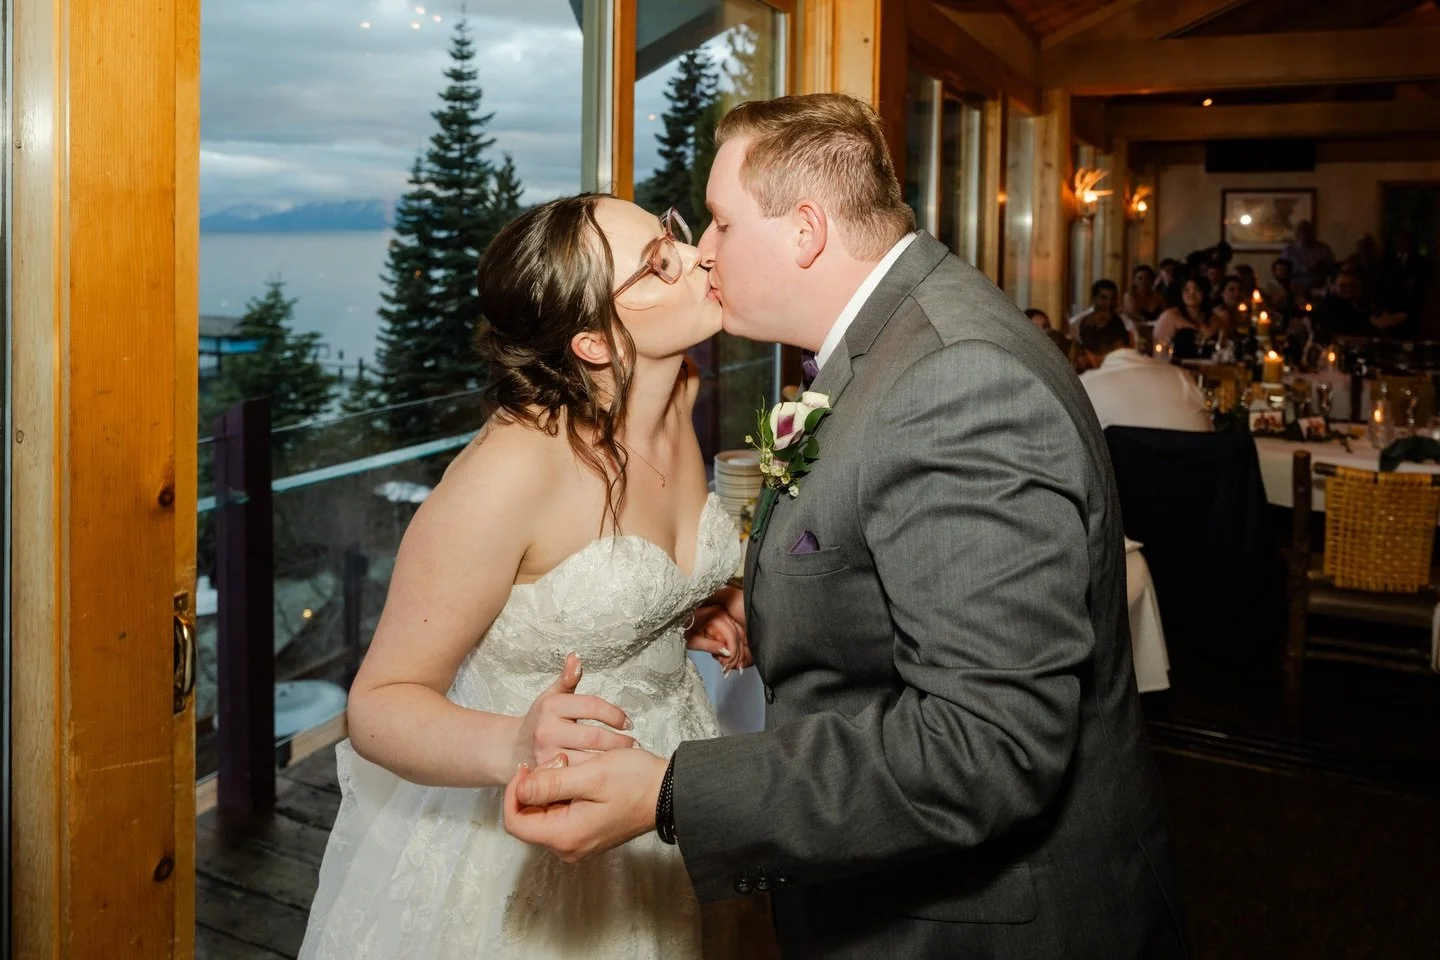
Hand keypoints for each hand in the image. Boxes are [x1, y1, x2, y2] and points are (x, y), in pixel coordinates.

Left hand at [504, 747, 669, 861]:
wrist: (669, 793)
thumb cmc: (635, 782)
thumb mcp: (590, 775)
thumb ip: (550, 784)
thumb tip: (520, 789)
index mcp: (565, 836)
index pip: (514, 822)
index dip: (514, 792)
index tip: (528, 767)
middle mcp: (568, 846)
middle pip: (529, 817)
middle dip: (537, 786)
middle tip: (562, 762)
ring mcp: (578, 842)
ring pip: (544, 814)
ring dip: (552, 787)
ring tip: (576, 767)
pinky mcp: (587, 833)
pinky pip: (561, 814)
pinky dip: (564, 793)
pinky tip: (581, 776)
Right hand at [513, 652, 633, 769]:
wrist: (512, 749)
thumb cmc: (539, 721)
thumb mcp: (551, 696)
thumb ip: (567, 678)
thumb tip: (575, 657)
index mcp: (551, 706)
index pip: (592, 706)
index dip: (614, 714)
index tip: (627, 722)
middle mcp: (547, 730)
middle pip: (594, 737)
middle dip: (619, 741)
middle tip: (633, 744)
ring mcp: (546, 755)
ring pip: (589, 759)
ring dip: (611, 759)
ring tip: (625, 758)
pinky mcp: (548, 776)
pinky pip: (579, 776)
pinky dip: (596, 774)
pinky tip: (607, 772)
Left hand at [685, 606, 750, 672]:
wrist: (672, 620)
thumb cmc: (680, 629)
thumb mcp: (693, 641)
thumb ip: (711, 646)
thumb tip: (728, 653)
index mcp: (714, 615)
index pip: (731, 635)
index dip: (733, 652)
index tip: (729, 665)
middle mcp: (721, 612)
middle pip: (737, 635)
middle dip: (735, 653)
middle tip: (729, 667)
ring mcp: (722, 614)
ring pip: (736, 634)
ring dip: (734, 650)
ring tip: (726, 664)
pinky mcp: (721, 620)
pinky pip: (731, 633)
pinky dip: (730, 645)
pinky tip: (724, 656)